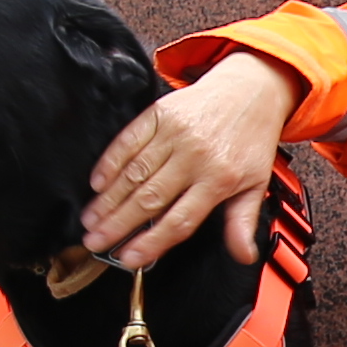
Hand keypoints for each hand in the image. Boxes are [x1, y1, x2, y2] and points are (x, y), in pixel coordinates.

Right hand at [87, 49, 295, 267]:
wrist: (251, 88)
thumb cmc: (250, 138)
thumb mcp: (256, 183)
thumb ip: (243, 222)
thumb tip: (243, 256)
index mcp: (219, 179)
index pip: (179, 220)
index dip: (151, 242)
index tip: (128, 258)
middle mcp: (194, 157)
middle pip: (149, 199)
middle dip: (118, 225)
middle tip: (95, 242)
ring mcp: (174, 134)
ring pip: (134, 173)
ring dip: (108, 199)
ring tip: (90, 220)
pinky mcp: (159, 114)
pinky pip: (128, 140)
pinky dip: (110, 162)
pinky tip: (97, 183)